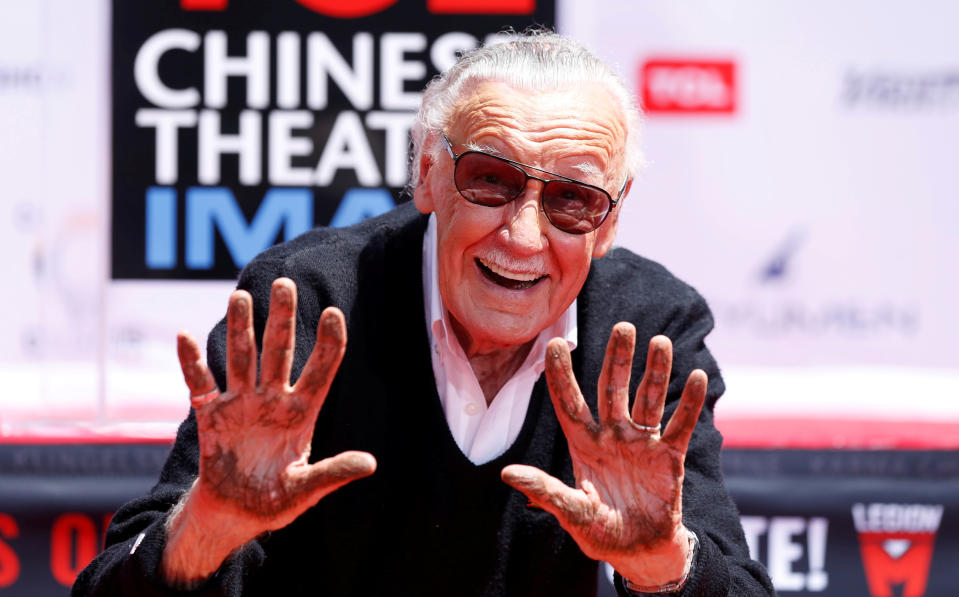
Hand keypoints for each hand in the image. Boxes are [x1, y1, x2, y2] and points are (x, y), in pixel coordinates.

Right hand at [163, 278, 375, 583]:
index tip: (334, 312)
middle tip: (284, 284)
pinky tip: (185, 336)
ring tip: (241, 296)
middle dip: (281, 319)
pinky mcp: (211, 415)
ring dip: (241, 328)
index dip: (328, 343)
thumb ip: (333, 474)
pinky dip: (191, 362)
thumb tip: (370, 463)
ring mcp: (241, 403)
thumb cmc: (276, 501)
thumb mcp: (306, 489)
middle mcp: (272, 400)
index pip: (319, 371)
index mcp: (301, 414)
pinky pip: (200, 383)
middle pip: (279, 352)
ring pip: (242, 358)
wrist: (234, 514)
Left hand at [501, 323, 705, 586]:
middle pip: (613, 389)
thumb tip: (507, 474)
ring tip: (660, 341)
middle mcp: (612, 435)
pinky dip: (690, 403)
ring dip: (656, 371)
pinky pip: (680, 424)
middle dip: (618, 358)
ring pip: (648, 399)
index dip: (561, 374)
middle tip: (623, 326)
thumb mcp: (573, 513)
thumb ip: (546, 492)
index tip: (554, 342)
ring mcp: (641, 442)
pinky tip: (697, 377)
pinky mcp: (669, 456)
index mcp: (583, 445)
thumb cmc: (602, 533)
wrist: (641, 551)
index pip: (569, 402)